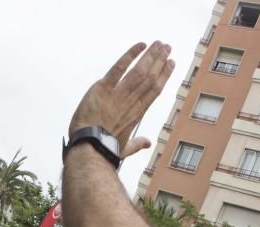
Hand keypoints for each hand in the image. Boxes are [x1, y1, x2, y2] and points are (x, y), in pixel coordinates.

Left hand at [68, 41, 175, 159]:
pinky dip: (130, 55)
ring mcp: (118, 94)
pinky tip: (140, 45)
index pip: (155, 90)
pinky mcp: (102, 89)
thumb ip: (137, 144)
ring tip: (159, 43)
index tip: (171, 63)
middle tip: (167, 47)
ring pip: (139, 71)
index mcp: (137, 114)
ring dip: (150, 55)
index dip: (164, 75)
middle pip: (150, 77)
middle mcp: (131, 102)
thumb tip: (148, 143)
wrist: (89, 149)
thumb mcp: (124, 149)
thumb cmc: (105, 150)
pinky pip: (118, 68)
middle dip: (160, 60)